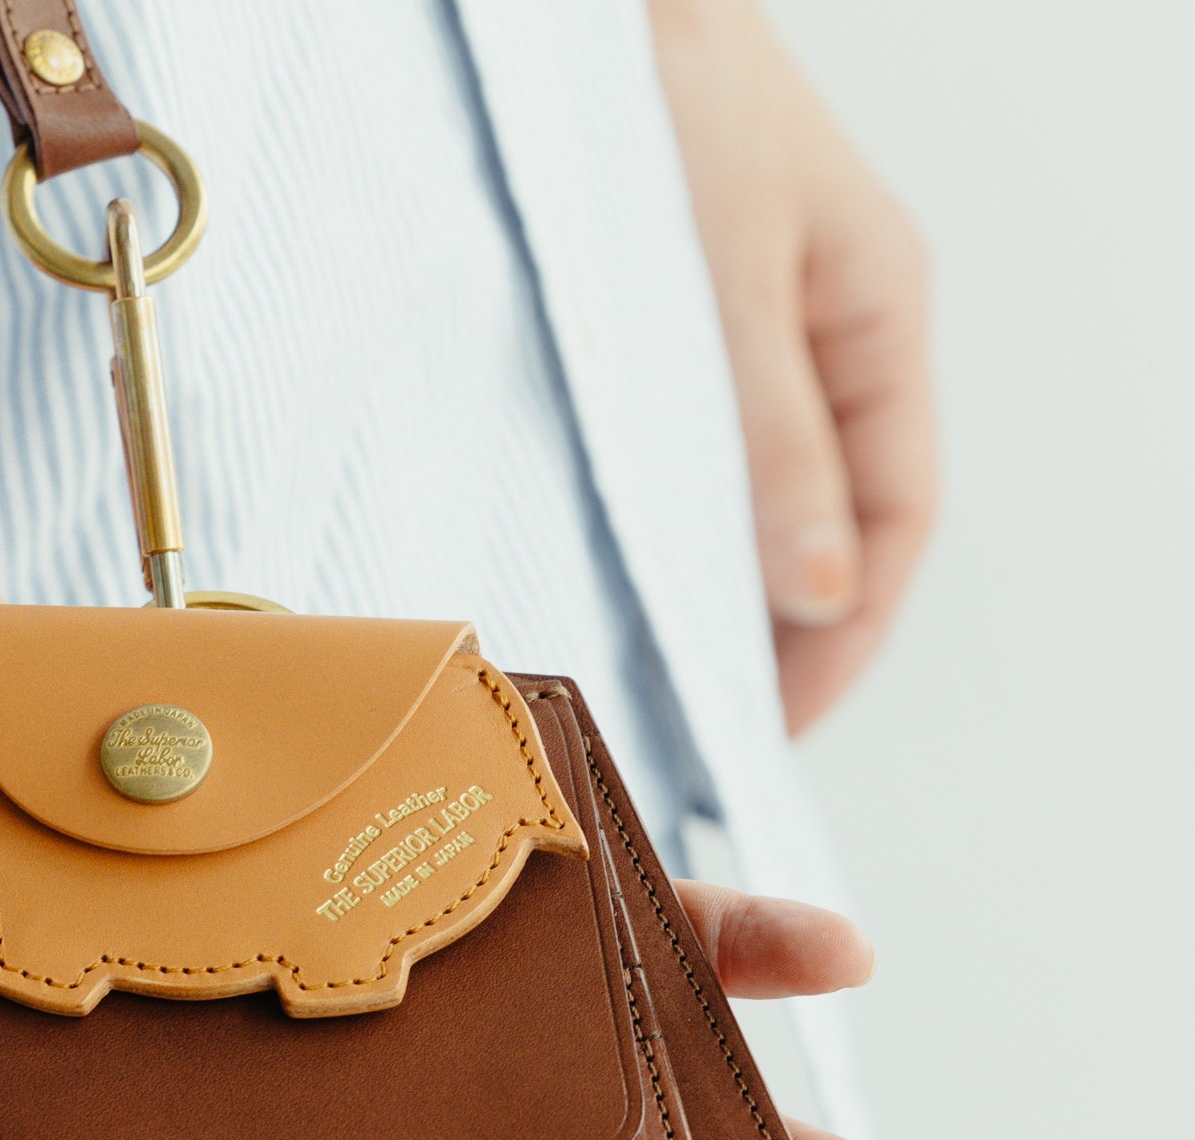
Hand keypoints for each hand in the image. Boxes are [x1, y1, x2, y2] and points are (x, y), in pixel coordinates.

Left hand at [649, 0, 935, 731]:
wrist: (580, 7)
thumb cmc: (665, 98)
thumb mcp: (729, 281)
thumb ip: (772, 443)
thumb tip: (821, 593)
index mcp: (876, 315)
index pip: (895, 516)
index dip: (846, 635)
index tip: (779, 726)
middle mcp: (826, 334)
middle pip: (831, 522)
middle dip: (787, 636)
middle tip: (710, 730)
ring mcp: (752, 334)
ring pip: (758, 498)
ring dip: (724, 591)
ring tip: (666, 683)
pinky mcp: (674, 335)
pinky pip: (693, 459)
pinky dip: (672, 528)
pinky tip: (627, 582)